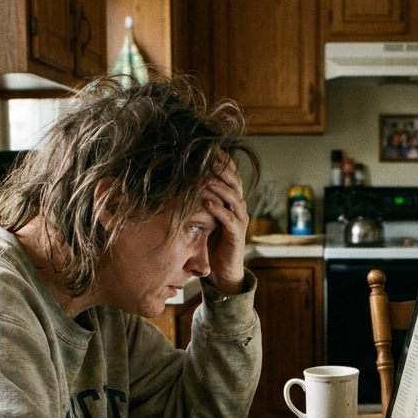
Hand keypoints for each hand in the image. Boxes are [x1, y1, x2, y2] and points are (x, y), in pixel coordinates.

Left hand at [202, 155, 248, 294]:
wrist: (222, 268)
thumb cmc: (210, 239)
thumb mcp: (204, 215)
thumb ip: (198, 198)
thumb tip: (177, 180)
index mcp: (232, 199)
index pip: (231, 175)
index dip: (223, 162)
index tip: (210, 149)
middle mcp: (239, 206)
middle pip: (235, 182)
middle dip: (223, 170)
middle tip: (210, 159)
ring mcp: (240, 219)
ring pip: (234, 198)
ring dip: (220, 187)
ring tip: (207, 179)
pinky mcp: (237, 234)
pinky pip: (230, 219)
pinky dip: (219, 210)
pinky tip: (207, 204)